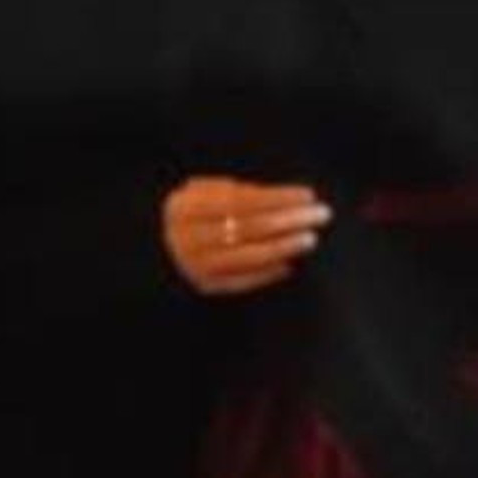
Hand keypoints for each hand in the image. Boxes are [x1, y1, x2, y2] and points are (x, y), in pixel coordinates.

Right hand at [162, 174, 328, 295]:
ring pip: (249, 255)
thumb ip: (237, 192)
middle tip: (321, 215)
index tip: (308, 195)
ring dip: (285, 246)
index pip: (241, 200)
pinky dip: (269, 272)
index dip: (277, 197)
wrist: (157, 251)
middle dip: (290, 220)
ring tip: (310, 238)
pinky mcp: (206, 286)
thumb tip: (287, 199)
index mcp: (185, 206)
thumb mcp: (204, 193)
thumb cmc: (193, 214)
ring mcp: (195, 265)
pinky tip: (289, 263)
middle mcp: (187, 237)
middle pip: (249, 227)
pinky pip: (243, 281)